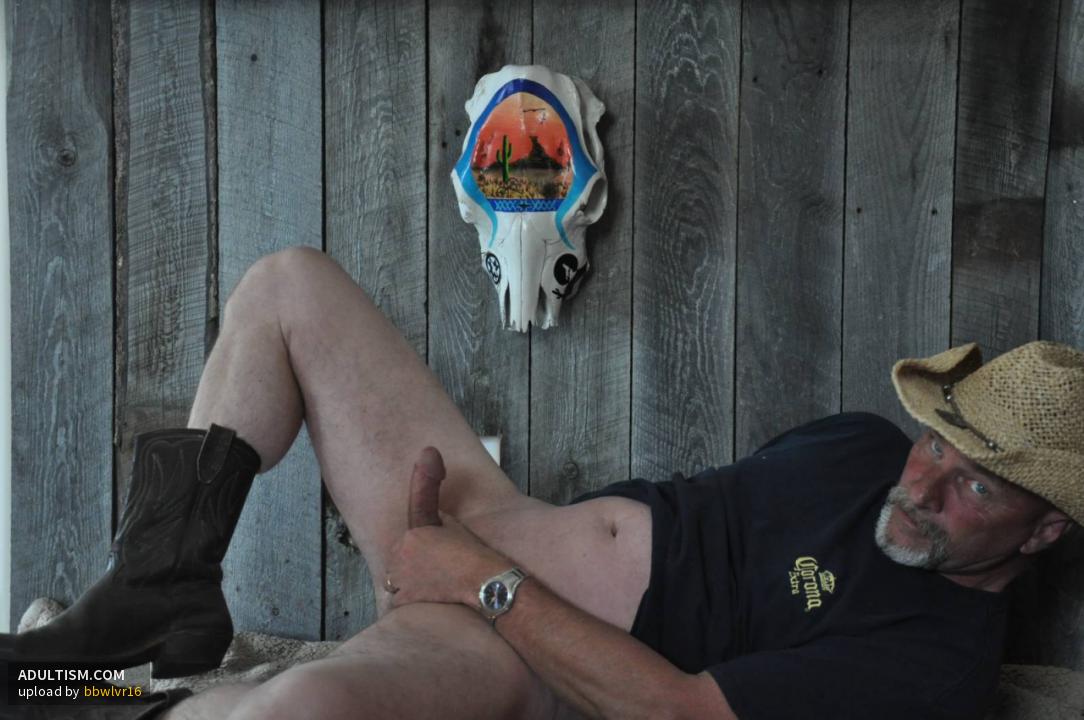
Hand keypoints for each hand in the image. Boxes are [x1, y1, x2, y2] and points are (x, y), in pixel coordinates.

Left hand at [385, 447, 510, 608]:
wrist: (483, 579)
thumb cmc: (472, 553)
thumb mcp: (454, 526)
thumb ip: (437, 522)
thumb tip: (434, 516)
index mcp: (412, 535)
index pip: (402, 543)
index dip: (412, 552)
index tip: (423, 559)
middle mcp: (401, 555)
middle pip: (395, 562)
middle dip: (407, 567)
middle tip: (429, 572)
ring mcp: (402, 578)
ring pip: (393, 581)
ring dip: (404, 584)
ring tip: (426, 586)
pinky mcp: (407, 598)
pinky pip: (398, 600)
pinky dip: (408, 600)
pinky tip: (425, 598)